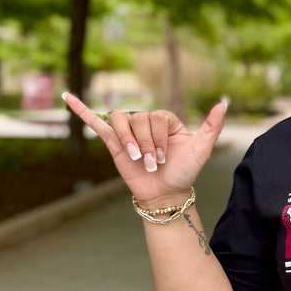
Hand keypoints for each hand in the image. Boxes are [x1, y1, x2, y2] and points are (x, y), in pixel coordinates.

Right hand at [61, 92, 227, 203]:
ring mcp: (128, 132)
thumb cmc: (185, 172)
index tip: (164, 158)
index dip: (157, 137)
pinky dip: (81, 110)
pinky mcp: (113, 143)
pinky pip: (95, 122)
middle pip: (136, 118)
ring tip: (137, 159)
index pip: (153, 116)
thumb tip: (223, 103)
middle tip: (153, 163)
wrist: (167, 193)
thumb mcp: (202, 149)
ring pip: (120, 121)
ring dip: (128, 141)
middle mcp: (145, 122)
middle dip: (145, 144)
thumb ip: (211, 126)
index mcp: (164, 120)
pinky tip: (67, 97)